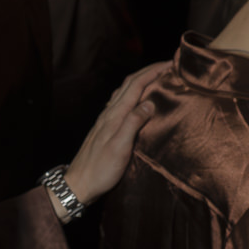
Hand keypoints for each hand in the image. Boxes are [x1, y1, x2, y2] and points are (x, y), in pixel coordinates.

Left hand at [58, 63, 166, 205]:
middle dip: (148, 71)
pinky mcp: (105, 128)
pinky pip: (121, 102)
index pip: (135, 85)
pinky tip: (137, 99)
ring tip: (157, 78)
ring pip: (124, 92)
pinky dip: (133, 94)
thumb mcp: (119, 148)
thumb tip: (149, 102)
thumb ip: (133, 123)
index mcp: (114, 115)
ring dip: (140, 80)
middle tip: (167, 66)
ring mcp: (106, 120)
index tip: (170, 63)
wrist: (78, 184)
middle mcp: (109, 113)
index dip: (153, 72)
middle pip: (129, 84)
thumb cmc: (100, 170)